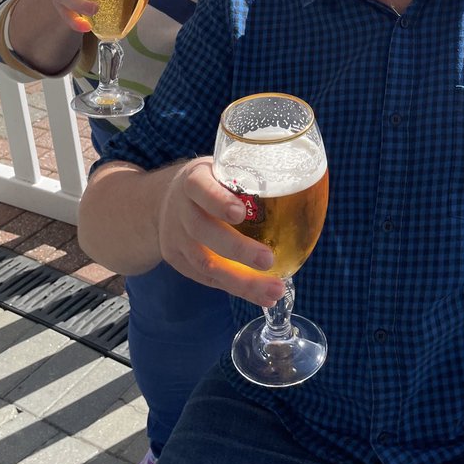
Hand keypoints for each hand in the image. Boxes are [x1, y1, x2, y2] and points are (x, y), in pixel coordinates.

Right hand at [158, 156, 286, 307]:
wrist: (161, 202)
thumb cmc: (207, 182)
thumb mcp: (219, 167)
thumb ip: (247, 174)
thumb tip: (302, 181)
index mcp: (192, 180)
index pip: (201, 188)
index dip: (218, 201)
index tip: (241, 213)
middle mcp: (180, 210)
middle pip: (203, 232)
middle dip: (237, 250)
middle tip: (268, 260)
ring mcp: (176, 239)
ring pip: (205, 264)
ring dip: (242, 282)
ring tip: (274, 291)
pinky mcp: (178, 262)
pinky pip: (207, 279)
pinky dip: (236, 289)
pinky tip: (262, 296)